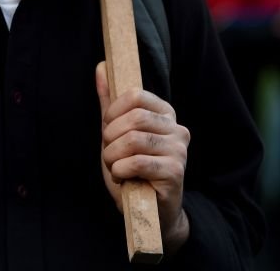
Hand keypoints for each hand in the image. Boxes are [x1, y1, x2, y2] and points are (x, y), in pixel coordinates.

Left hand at [96, 62, 189, 253]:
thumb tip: (101, 67)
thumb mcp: (117, 134)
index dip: (113, 111)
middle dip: (111, 136)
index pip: (136, 95)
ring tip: (114, 167)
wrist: (149, 213)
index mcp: (165, 113)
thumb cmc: (133, 171)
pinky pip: (138, 162)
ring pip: (134, 140)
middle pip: (134, 117)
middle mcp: (177, 128)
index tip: (106, 128)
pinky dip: (120, 170)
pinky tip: (121, 178)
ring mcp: (179, 150)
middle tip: (108, 153)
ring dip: (113, 156)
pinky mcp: (175, 172)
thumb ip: (110, 103)